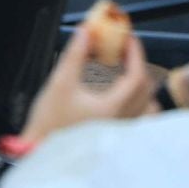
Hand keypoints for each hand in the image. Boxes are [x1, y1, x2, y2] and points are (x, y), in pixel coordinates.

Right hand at [19, 24, 151, 145]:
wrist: (39, 154)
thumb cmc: (49, 125)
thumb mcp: (59, 84)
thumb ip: (75, 55)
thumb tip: (86, 32)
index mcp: (112, 108)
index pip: (137, 76)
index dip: (135, 53)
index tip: (127, 39)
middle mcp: (122, 122)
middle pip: (146, 89)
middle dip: (138, 65)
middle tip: (124, 51)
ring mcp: (121, 134)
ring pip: (149, 109)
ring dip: (143, 88)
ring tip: (128, 75)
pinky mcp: (117, 141)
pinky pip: (142, 123)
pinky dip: (142, 108)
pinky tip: (129, 101)